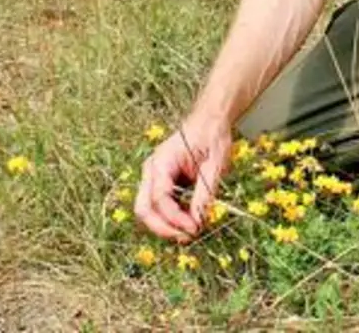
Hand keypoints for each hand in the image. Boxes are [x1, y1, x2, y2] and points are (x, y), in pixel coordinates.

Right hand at [133, 113, 231, 243]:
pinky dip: (170, 217)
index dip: (175, 218)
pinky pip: (157, 205)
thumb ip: (205, 194)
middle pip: (144, 209)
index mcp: (162, 162)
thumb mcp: (215, 165)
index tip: (195, 228)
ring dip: (166, 225)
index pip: (159, 198)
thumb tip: (198, 221)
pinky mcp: (159, 182)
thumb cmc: (213, 137)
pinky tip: (189, 219)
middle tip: (187, 237)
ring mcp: (153, 176)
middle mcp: (151, 170)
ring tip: (190, 231)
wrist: (210, 121)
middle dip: (163, 228)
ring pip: (147, 210)